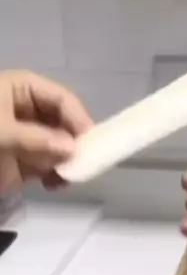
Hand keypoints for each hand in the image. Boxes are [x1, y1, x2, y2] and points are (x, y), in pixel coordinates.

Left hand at [0, 70, 92, 193]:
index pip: (60, 98)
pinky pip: (49, 166)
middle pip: (64, 122)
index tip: (89, 138)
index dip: (77, 116)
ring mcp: (26, 138)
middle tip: (86, 160)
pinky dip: (57, 175)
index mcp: (21, 89)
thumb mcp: (0, 130)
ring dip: (68, 161)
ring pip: (60, 147)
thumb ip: (36, 139)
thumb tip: (72, 148)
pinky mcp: (22, 163)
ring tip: (69, 176)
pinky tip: (57, 185)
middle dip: (75, 141)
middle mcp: (28, 111)